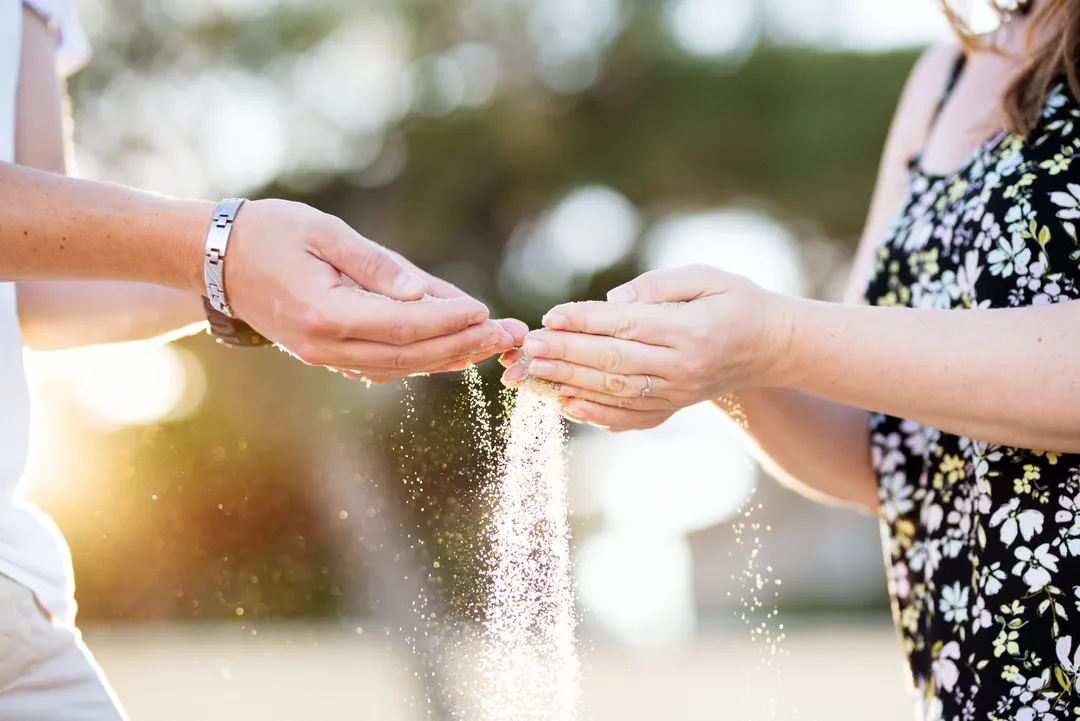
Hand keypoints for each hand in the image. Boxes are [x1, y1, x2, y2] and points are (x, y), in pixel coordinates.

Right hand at [222, 199, 524, 380]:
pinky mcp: (326, 355)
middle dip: (465, 344)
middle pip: (410, 354)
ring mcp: (324, 356)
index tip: (489, 311)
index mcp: (326, 314)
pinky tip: (454, 351)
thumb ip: (379, 266)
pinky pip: (383, 365)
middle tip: (511, 335)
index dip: (451, 320)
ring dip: (451, 355)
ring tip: (495, 343)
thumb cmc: (270, 232)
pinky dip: (422, 359)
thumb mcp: (325, 233)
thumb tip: (428, 294)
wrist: (216, 259)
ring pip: (401, 365)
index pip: (404, 325)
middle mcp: (325, 346)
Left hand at [500, 264, 792, 429]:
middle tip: (527, 348)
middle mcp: (684, 367)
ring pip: (616, 391)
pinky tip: (565, 404)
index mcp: (691, 330)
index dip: (585, 321)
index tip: (550, 316)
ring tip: (533, 372)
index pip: (627, 325)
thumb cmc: (737, 300)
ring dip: (569, 382)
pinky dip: (596, 413)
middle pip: (614, 362)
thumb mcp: (707, 277)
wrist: (773, 347)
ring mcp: (680, 393)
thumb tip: (612, 300)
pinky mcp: (676, 407)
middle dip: (565, 354)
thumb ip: (659, 285)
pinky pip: (630, 416)